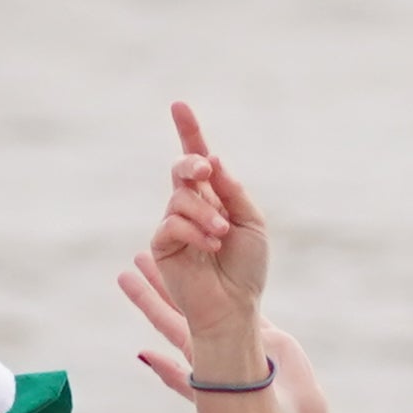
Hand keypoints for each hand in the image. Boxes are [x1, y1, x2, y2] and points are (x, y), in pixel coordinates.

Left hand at [110, 264, 357, 412]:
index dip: (146, 300)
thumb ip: (177, 377)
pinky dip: (240, 291)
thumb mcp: (214, 398)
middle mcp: (219, 346)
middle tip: (142, 255)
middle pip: (183, 306)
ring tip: (187, 253)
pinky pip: (252, 309)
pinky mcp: (271, 340)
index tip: (125, 276)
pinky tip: (234, 278)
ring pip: (219, 299)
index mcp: (201, 357)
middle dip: (163, 281)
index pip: (166, 320)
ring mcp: (245, 341)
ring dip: (203, 278)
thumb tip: (141, 353)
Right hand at [144, 99, 272, 338]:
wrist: (235, 307)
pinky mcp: (162, 245)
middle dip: (191, 162)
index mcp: (214, 198)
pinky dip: (194, 230)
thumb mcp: (251, 222)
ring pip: (180, 197)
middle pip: (182, 168)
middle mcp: (191, 207)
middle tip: (204, 171)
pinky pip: (171, 222)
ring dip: (204, 212)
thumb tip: (211, 160)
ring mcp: (174, 225)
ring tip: (221, 234)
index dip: (189, 132)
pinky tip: (210, 246)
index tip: (179, 106)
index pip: (198, 159)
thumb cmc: (246, 269)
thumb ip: (232, 191)